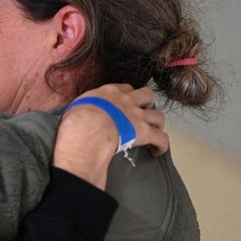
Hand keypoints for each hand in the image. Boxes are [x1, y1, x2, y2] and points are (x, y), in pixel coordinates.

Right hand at [52, 85, 167, 189]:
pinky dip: (161, 144)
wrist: (90, 126)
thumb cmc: (79, 116)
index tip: (125, 103)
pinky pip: (161, 138)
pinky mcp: (145, 132)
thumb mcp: (79, 104)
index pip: (125, 88)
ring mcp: (138, 116)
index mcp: (111, 92)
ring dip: (157, 124)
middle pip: (147, 95)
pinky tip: (157, 151)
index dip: (128, 95)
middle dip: (147, 104)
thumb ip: (85, 105)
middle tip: (142, 114)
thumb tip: (80, 112)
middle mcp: (128, 101)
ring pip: (158, 116)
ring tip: (152, 132)